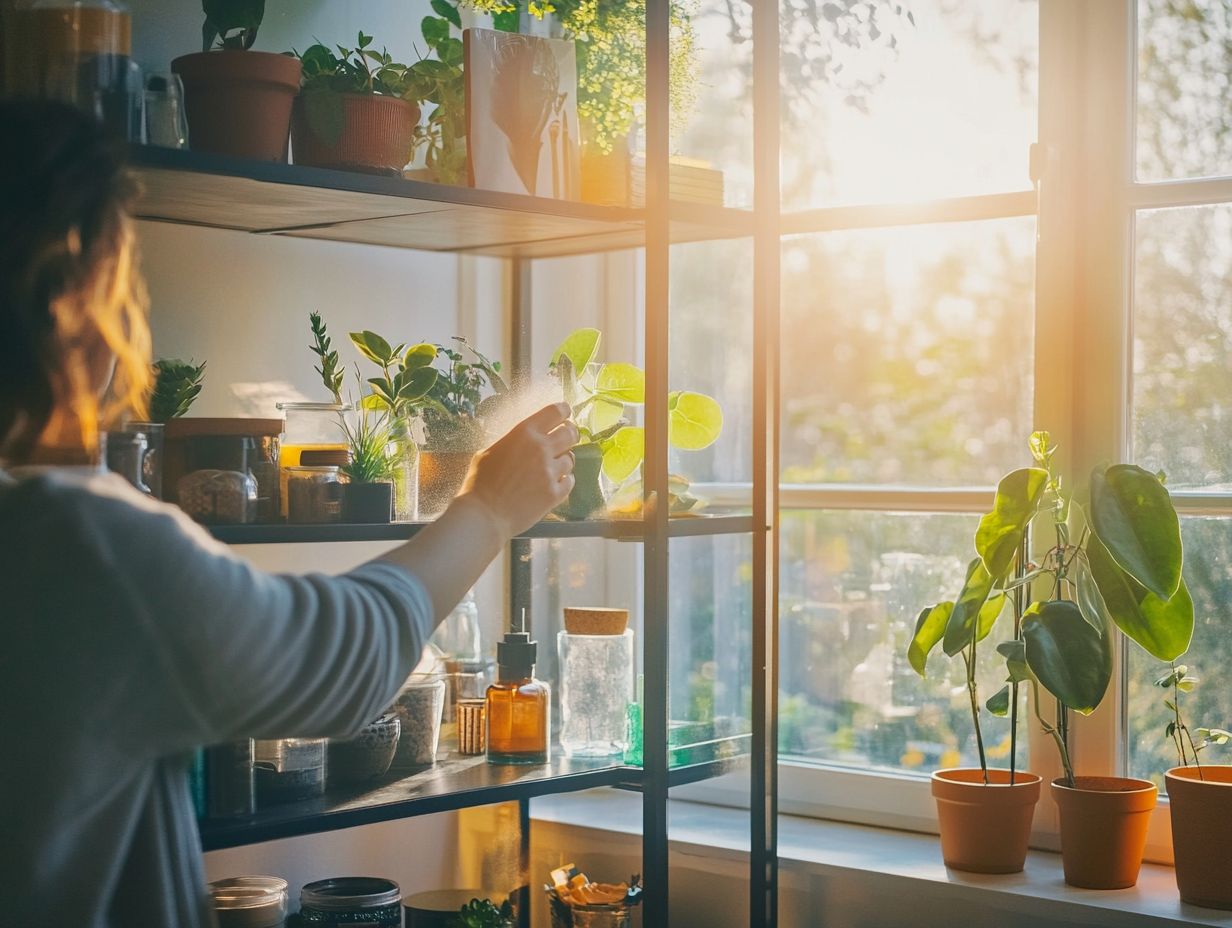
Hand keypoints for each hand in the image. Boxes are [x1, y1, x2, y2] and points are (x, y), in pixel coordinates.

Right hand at [456, 402, 578, 537]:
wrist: (484, 515)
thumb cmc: (479, 483)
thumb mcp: (489, 452)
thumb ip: (511, 443)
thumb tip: (521, 442)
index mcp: (524, 433)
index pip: (554, 412)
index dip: (563, 410)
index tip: (565, 413)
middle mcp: (541, 449)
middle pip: (570, 433)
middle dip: (570, 433)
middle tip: (567, 437)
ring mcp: (550, 472)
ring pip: (570, 459)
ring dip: (563, 461)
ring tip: (552, 467)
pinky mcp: (555, 493)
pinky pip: (570, 481)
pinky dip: (563, 481)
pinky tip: (553, 483)